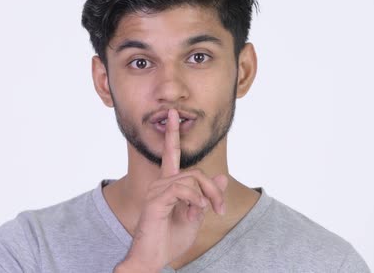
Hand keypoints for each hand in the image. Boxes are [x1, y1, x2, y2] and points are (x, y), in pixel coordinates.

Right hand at [115, 109, 227, 271]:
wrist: (152, 259)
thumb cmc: (170, 240)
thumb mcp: (196, 217)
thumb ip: (206, 197)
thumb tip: (220, 177)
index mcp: (168, 186)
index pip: (170, 155)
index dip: (172, 135)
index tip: (173, 116)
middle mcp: (160, 184)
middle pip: (195, 172)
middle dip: (213, 190)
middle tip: (220, 208)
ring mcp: (156, 191)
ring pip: (191, 180)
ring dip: (206, 197)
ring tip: (207, 213)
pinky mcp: (155, 201)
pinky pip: (182, 190)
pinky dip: (194, 200)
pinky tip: (195, 212)